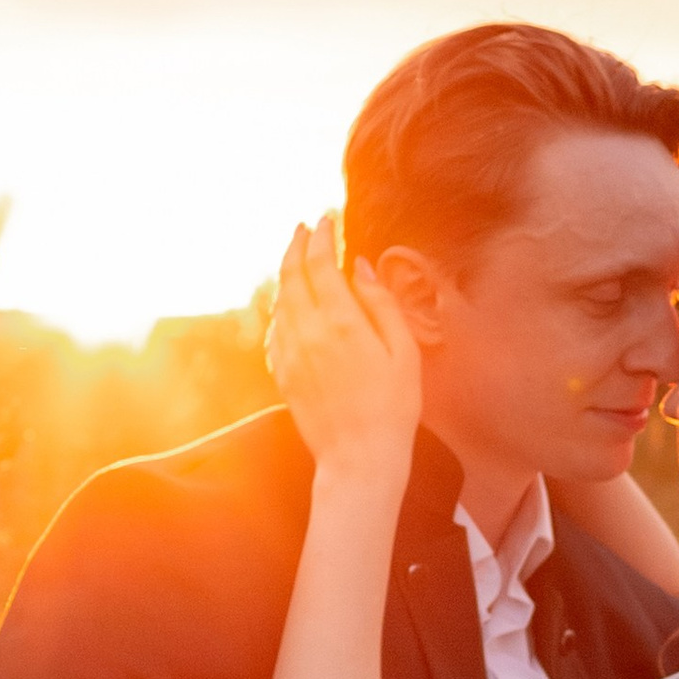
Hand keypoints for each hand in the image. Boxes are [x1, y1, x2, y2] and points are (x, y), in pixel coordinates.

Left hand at [268, 216, 421, 485]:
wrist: (359, 459)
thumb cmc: (393, 409)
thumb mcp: (404, 352)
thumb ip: (381, 304)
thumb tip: (360, 267)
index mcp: (342, 323)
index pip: (321, 263)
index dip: (322, 236)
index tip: (327, 219)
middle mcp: (308, 333)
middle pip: (291, 275)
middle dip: (297, 245)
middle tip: (305, 228)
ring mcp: (290, 354)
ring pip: (279, 300)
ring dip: (286, 273)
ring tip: (296, 258)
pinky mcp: (282, 375)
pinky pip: (274, 329)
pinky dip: (280, 307)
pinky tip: (289, 304)